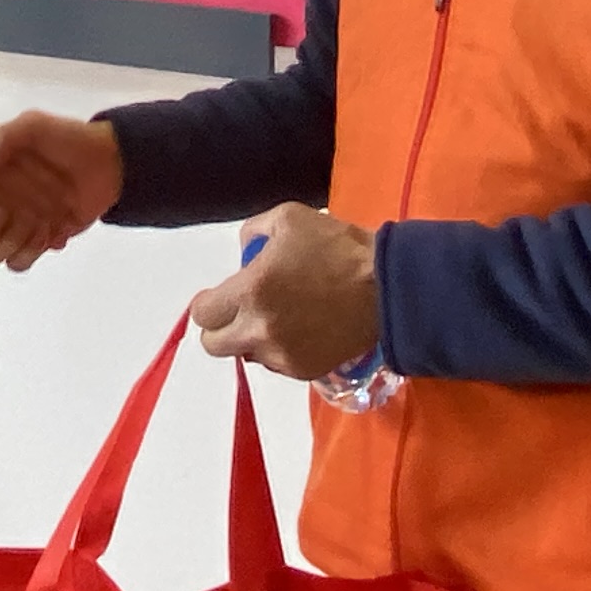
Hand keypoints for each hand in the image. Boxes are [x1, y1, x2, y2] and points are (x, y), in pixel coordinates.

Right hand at [0, 112, 124, 271]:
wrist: (109, 163)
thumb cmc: (67, 140)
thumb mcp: (34, 126)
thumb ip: (3, 138)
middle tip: (7, 212)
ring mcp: (13, 227)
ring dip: (11, 241)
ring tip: (37, 222)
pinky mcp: (35, 243)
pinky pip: (17, 262)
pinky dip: (29, 251)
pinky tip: (49, 234)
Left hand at [189, 203, 380, 381]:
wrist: (386, 288)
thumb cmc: (338, 248)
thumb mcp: (289, 218)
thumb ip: (253, 232)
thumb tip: (243, 254)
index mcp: (251, 291)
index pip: (204, 313)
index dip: (208, 303)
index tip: (218, 296)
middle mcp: (260, 329)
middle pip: (214, 345)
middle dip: (221, 327)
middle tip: (240, 311)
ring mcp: (282, 355)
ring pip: (247, 355)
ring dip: (253, 339)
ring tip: (279, 318)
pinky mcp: (304, 371)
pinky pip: (277, 365)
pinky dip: (280, 350)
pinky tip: (301, 330)